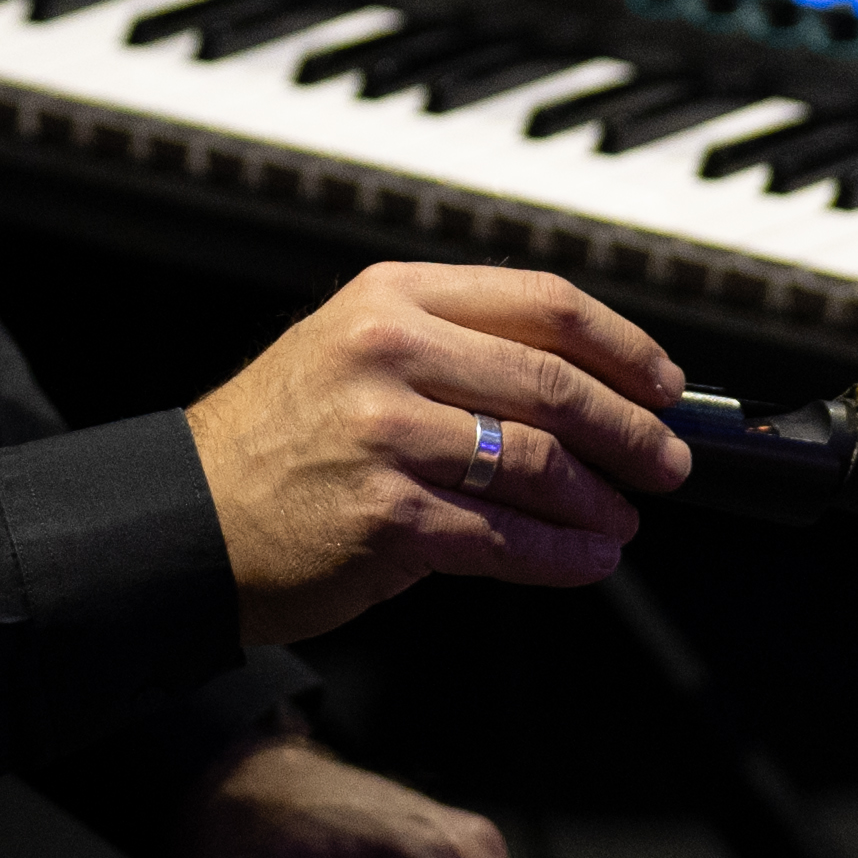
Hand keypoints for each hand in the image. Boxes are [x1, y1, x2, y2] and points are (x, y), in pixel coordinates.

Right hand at [187, 261, 690, 649]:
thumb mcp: (354, 351)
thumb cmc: (281, 440)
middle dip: (631, 430)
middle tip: (667, 461)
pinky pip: (505, 539)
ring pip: (539, 465)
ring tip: (620, 520)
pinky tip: (587, 560)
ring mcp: (386, 435)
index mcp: (393, 297)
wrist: (189, 518)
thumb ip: (456, 350)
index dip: (625, 346)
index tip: (664, 383)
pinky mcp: (387, 518)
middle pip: (555, 383)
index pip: (545, 302)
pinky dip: (561, 555)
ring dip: (599, 501)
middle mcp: (389, 353)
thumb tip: (592, 387)